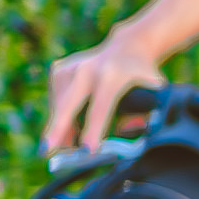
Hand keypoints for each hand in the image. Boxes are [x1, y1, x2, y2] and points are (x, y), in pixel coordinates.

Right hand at [42, 26, 160, 158]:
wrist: (129, 47)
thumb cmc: (142, 77)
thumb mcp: (152, 93)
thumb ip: (143, 114)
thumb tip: (125, 132)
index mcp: (112, 75)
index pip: (100, 107)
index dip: (94, 129)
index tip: (87, 150)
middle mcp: (88, 69)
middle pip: (68, 104)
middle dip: (57, 128)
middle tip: (46, 152)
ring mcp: (71, 67)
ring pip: (59, 106)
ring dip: (60, 128)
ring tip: (64, 147)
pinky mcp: (59, 68)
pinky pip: (57, 100)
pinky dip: (61, 114)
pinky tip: (71, 118)